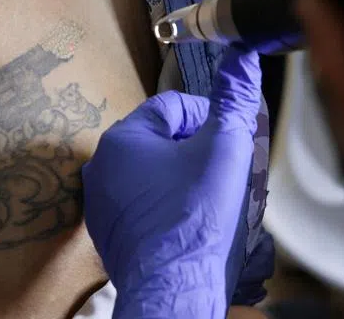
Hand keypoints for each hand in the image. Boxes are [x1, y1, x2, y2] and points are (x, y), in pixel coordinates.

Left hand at [82, 48, 262, 318]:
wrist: (174, 286)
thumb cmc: (196, 217)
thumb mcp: (226, 149)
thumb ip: (234, 100)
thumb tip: (241, 58)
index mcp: (125, 137)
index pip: (172, 106)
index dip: (208, 116)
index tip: (230, 135)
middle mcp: (103, 165)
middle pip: (159, 140)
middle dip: (195, 149)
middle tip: (224, 168)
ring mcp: (102, 202)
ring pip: (149, 175)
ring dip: (179, 179)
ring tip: (210, 197)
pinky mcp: (108, 233)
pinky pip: (140, 207)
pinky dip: (164, 208)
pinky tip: (188, 222)